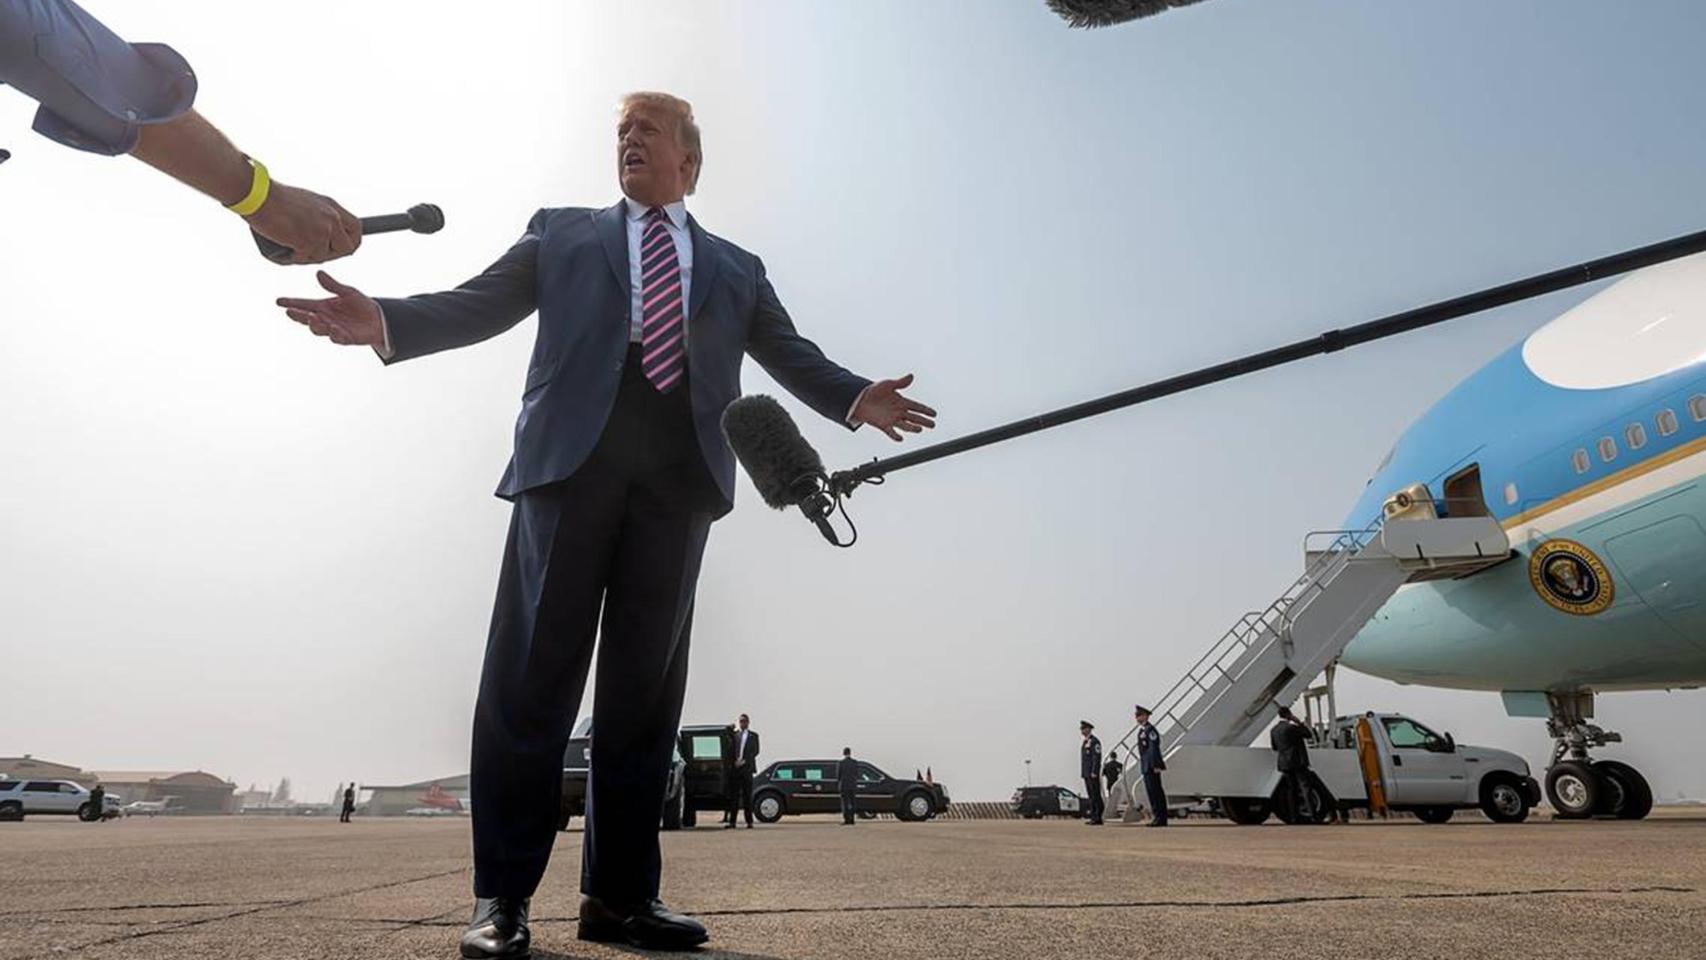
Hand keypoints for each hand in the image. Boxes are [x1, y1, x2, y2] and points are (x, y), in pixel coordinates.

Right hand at [247, 182, 361, 263]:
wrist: (258, 195)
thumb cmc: (274, 198)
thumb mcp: (307, 203)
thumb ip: (320, 217)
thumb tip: (324, 237)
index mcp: (332, 206)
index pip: (357, 228)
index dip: (350, 242)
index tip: (338, 248)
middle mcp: (332, 218)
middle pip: (346, 249)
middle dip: (330, 256)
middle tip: (311, 254)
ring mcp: (322, 230)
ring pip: (322, 257)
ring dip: (304, 257)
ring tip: (288, 248)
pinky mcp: (308, 241)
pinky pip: (303, 260)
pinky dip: (289, 259)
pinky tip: (280, 253)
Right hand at [277, 271, 383, 346]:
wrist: (379, 319)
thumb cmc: (361, 305)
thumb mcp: (348, 292)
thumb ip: (333, 285)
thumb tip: (319, 273)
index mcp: (323, 306)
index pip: (303, 304)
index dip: (291, 302)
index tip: (278, 301)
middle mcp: (324, 319)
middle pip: (306, 318)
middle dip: (297, 315)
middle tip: (290, 312)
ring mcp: (333, 329)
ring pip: (318, 329)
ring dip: (315, 325)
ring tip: (314, 318)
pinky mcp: (344, 338)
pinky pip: (336, 337)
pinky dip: (334, 334)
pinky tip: (333, 329)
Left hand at [853, 373, 936, 440]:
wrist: (859, 399)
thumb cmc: (874, 390)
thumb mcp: (888, 384)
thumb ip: (900, 382)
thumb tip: (911, 376)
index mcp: (902, 402)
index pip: (917, 407)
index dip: (926, 410)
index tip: (934, 414)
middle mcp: (899, 412)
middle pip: (915, 418)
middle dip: (924, 421)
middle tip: (933, 425)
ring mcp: (892, 419)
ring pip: (906, 425)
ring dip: (912, 428)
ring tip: (919, 429)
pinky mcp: (884, 425)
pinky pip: (891, 432)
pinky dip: (896, 436)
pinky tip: (900, 438)